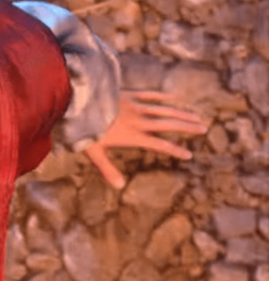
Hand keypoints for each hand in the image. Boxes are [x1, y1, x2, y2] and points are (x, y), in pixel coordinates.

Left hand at [84, 91, 208, 188]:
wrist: (75, 102)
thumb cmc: (82, 128)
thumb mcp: (93, 151)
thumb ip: (107, 169)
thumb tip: (119, 186)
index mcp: (131, 135)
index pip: (159, 144)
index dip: (174, 150)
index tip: (189, 155)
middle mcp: (137, 120)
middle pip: (167, 124)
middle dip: (186, 127)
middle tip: (204, 129)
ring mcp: (133, 105)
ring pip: (163, 109)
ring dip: (180, 113)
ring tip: (196, 116)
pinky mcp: (127, 94)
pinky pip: (149, 94)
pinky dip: (163, 96)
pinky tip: (175, 97)